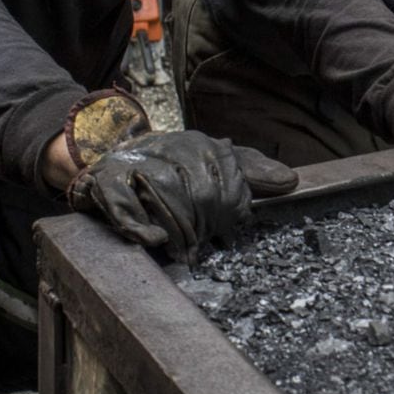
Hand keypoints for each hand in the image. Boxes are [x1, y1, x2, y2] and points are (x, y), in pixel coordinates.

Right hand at [57, 91, 296, 258]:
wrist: (109, 163)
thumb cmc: (169, 170)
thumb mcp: (211, 168)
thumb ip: (247, 174)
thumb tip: (291, 181)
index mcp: (196, 143)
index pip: (225, 170)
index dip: (233, 203)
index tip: (233, 229)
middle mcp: (165, 146)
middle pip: (197, 183)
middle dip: (207, 219)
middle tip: (210, 244)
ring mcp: (132, 162)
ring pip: (162, 188)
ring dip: (179, 225)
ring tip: (188, 249)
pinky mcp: (102, 180)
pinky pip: (120, 200)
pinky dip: (138, 222)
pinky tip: (155, 240)